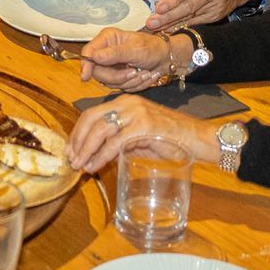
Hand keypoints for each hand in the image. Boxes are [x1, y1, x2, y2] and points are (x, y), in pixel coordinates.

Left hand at [64, 93, 216, 171]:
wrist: (199, 139)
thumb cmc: (171, 140)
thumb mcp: (139, 139)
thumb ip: (119, 141)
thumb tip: (96, 154)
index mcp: (124, 103)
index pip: (92, 114)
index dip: (77, 132)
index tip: (71, 150)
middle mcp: (128, 103)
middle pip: (91, 119)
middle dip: (77, 141)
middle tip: (72, 159)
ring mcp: (136, 113)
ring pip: (100, 129)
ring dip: (86, 150)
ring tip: (81, 165)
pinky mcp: (144, 126)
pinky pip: (115, 142)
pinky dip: (101, 156)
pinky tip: (95, 166)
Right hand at [79, 27, 174, 90]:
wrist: (166, 58)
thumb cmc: (152, 47)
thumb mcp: (135, 49)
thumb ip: (115, 53)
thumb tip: (94, 57)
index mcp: (107, 39)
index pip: (88, 52)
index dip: (85, 65)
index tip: (85, 77)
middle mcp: (106, 52)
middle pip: (98, 72)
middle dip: (117, 76)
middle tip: (134, 72)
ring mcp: (111, 66)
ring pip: (109, 82)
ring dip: (130, 81)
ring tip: (145, 72)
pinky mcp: (118, 77)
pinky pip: (121, 87)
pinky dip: (135, 84)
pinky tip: (145, 76)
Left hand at [142, 0, 257, 29]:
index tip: (159, 7)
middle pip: (188, 5)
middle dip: (168, 16)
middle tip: (151, 23)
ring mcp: (215, 5)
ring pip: (191, 16)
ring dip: (172, 24)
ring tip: (156, 29)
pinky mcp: (216, 16)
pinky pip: (196, 23)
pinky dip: (182, 27)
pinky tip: (169, 30)